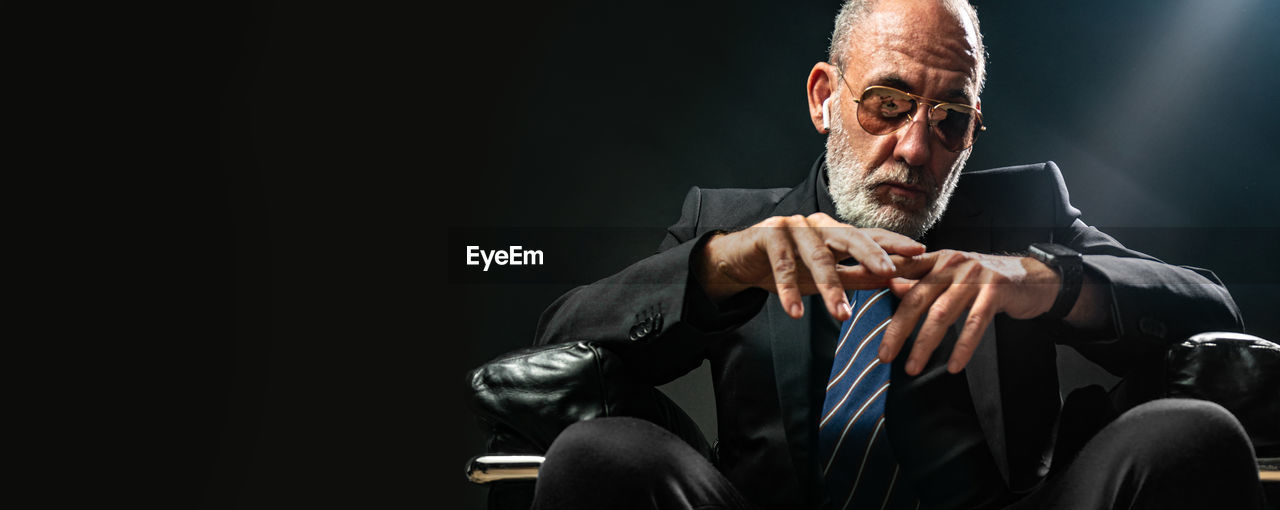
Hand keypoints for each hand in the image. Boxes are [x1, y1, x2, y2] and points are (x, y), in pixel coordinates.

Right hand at [695, 212, 925, 320]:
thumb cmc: (788, 269)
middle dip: (871, 254)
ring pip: (817, 255)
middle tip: (888, 272)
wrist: (739, 261)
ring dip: (829, 286)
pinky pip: (782, 264)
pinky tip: (794, 312)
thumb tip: (899, 282)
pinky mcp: (768, 234)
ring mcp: (793, 226)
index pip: (870, 236)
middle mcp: (818, 224)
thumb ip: (859, 277)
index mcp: (836, 232)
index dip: (894, 243)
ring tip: (840, 314)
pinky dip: (788, 289)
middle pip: (849, 236)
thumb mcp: (826, 278)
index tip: (921, 254)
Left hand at [877, 250, 1060, 374]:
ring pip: (941, 314)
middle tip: (883, 356)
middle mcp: (951, 263)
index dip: (869, 281)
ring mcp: (974, 275)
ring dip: (924, 344)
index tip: (843, 293)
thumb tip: (890, 286)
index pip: (896, 271)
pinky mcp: (995, 290)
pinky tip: (952, 366)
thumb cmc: (985, 282)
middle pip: (914, 299)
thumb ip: (921, 281)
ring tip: (912, 368)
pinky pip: (974, 324)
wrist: (1035, 278)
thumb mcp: (951, 277)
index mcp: (935, 259)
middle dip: (896, 331)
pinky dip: (962, 347)